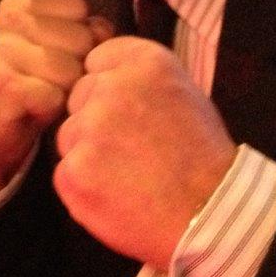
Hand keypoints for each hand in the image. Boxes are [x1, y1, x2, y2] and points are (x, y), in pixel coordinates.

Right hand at [0, 0, 111, 206]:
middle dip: (76, 67)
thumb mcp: (62, 48)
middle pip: (82, 39)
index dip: (81, 39)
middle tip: (48, 82)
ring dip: (65, 92)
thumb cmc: (34, 86)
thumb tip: (103, 32)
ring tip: (41, 97)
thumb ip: (88, 29)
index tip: (55, 57)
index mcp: (22, 3)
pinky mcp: (2, 85)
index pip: (80, 7)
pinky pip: (55, 97)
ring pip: (72, 70)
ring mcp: (1, 50)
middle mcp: (8, 19)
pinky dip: (51, 111)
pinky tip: (31, 111)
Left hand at [53, 35, 236, 269]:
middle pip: (79, 97)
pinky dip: (83, 187)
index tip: (128, 110)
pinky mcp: (73, 170)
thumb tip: (105, 74)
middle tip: (129, 149)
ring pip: (69, 135)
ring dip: (87, 154)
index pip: (97, 60)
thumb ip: (141, 78)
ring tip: (127, 176)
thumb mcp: (184, 94)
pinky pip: (65, 172)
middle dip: (95, 120)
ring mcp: (88, 129)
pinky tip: (115, 196)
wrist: (210, 216)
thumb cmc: (204, 159)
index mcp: (145, 62)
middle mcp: (112, 87)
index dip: (109, 87)